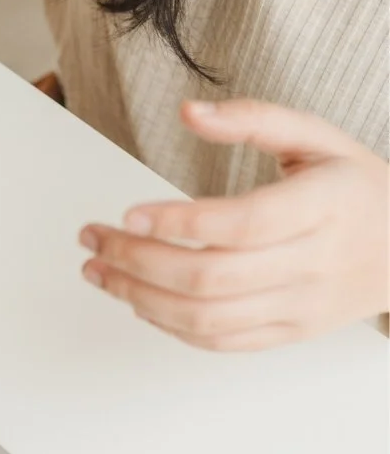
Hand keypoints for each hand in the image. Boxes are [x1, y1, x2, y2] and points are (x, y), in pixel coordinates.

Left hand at [78, 99, 389, 350]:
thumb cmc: (359, 189)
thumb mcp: (319, 136)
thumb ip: (255, 117)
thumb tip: (188, 111)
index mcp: (324, 207)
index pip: (241, 224)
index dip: (178, 222)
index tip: (128, 211)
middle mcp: (313, 264)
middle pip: (211, 278)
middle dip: (137, 261)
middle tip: (93, 239)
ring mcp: (300, 306)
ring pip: (207, 318)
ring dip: (139, 298)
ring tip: (100, 271)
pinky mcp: (289, 333)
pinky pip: (220, 341)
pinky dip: (171, 325)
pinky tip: (139, 300)